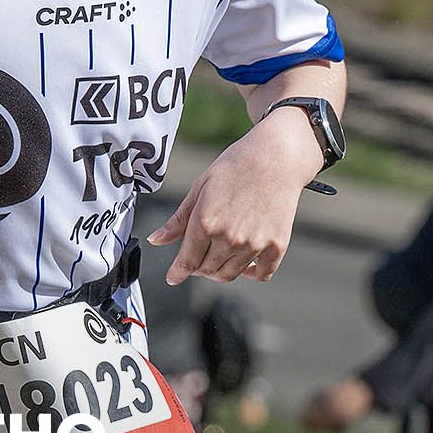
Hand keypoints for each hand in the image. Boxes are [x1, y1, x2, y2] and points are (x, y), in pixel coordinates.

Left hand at [147, 109, 320, 283]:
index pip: (187, 261)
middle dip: (197, 268)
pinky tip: (246, 264)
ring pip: (230, 274)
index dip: (177, 272)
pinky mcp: (276, 245)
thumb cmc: (236, 166)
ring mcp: (254, 244)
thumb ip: (178, 220)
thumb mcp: (200, 187)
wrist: (277, 156)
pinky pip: (261, 274)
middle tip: (198, 256)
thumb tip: (155, 240)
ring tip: (219, 256)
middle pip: (206, 270)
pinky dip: (251, 273)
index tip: (173, 277)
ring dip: (220, 271)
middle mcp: (229, 238)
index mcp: (205, 222)